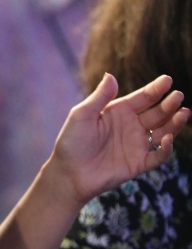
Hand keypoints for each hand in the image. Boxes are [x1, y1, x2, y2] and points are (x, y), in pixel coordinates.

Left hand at [52, 73, 189, 206]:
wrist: (68, 174)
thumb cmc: (71, 142)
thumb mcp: (82, 115)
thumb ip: (99, 97)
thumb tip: (110, 75)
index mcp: (119, 111)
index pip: (143, 97)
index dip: (156, 89)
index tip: (167, 80)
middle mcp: (131, 126)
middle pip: (157, 113)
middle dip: (169, 104)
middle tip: (178, 96)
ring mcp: (136, 145)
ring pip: (163, 132)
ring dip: (174, 123)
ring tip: (183, 113)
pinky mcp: (138, 164)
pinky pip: (158, 156)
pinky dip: (167, 149)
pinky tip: (168, 139)